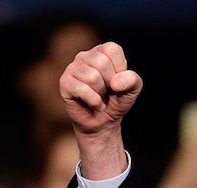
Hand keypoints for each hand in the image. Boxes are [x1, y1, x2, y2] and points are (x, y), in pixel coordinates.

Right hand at [59, 42, 141, 178]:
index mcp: (102, 54)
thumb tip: (118, 81)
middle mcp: (84, 57)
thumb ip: (132, 82)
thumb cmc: (117, 106)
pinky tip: (92, 104)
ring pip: (92, 74)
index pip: (112, 50)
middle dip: (111, 83)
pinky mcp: (64, 85)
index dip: (120, 70)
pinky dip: (91, 99)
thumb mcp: (132, 93)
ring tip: (99, 100)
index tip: (118, 84)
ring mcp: (72, 69)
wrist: (103, 128)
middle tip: (108, 94)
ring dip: (101, 93)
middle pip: (101, 61)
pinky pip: (80, 86)